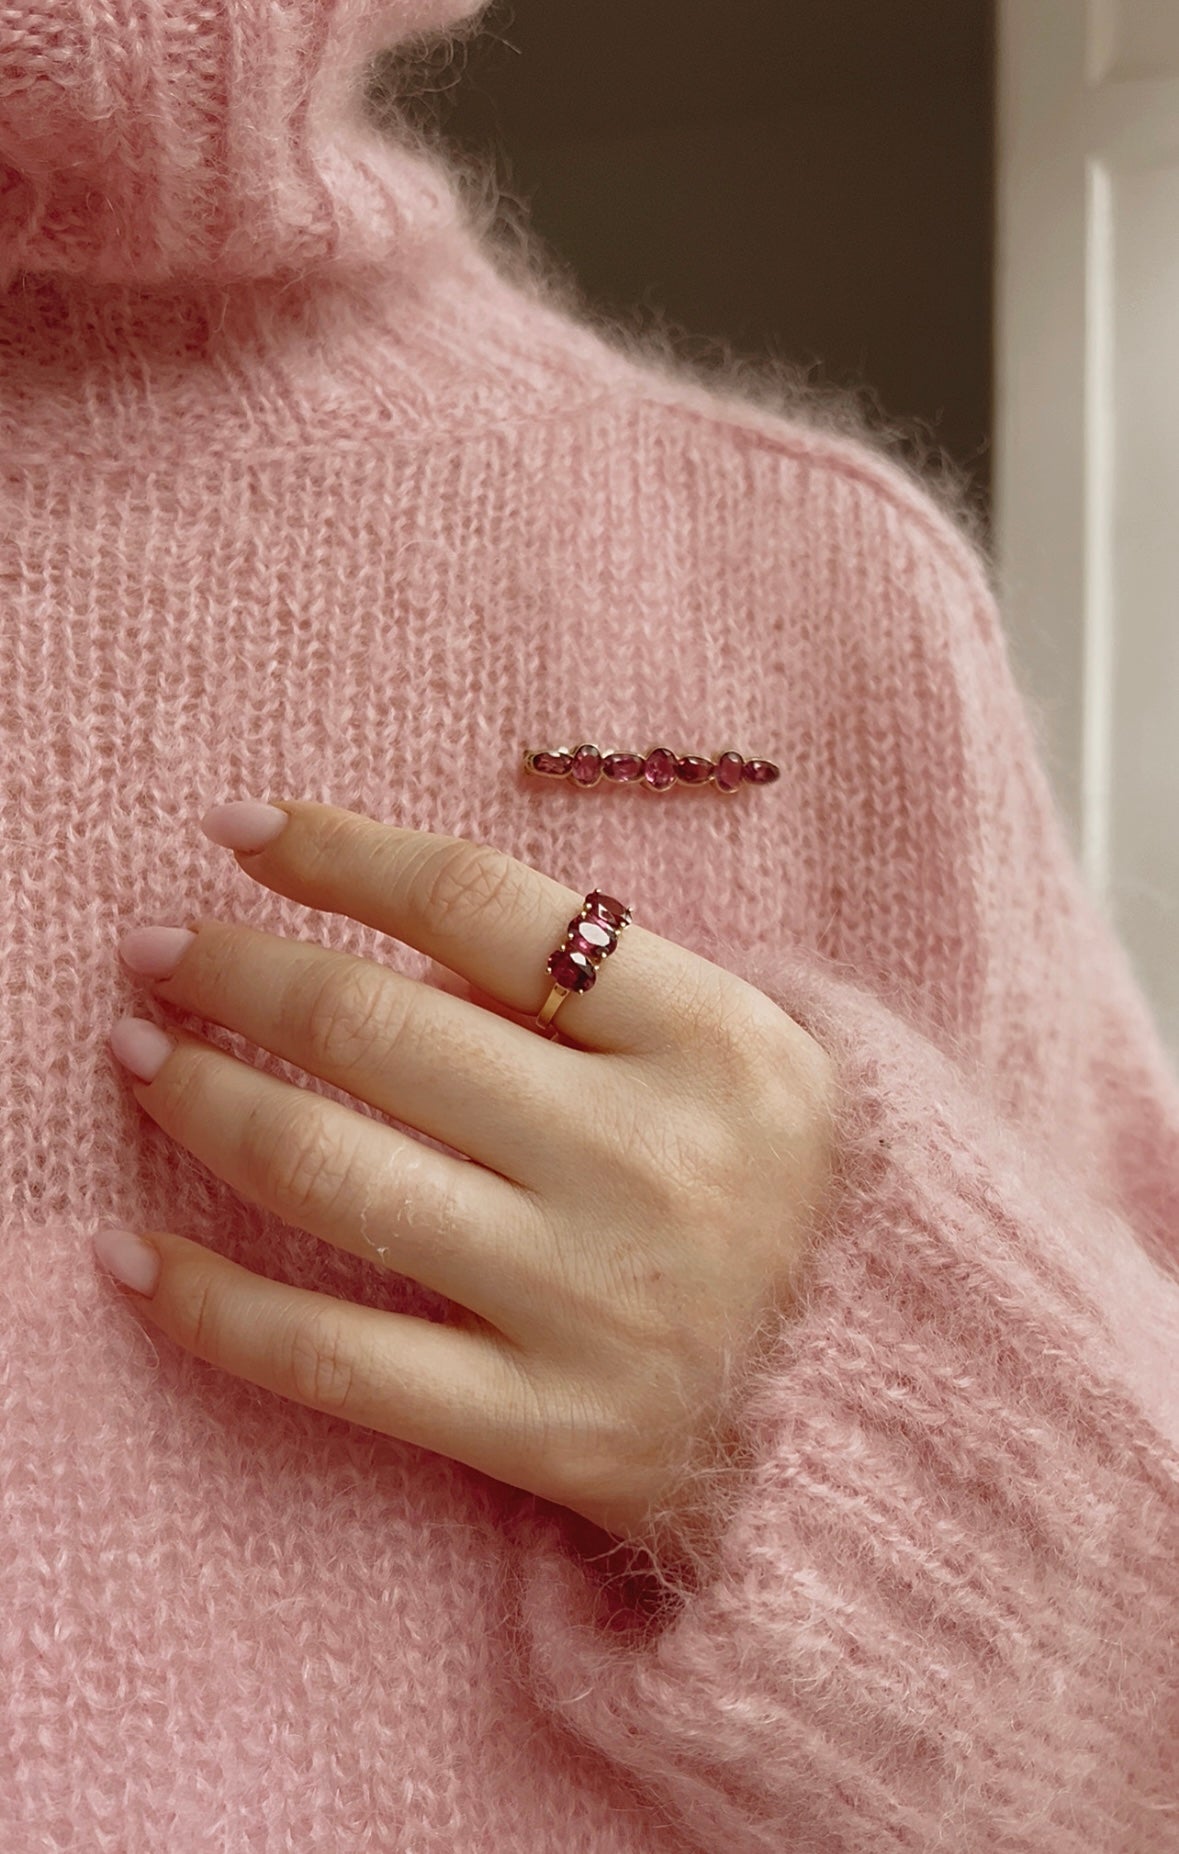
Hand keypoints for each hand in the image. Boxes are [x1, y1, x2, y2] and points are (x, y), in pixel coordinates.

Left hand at [101, 801, 836, 1545]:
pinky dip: (210, 1304)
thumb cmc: (830, 1209)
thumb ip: (620, 993)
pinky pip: (333, 1357)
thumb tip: (410, 931)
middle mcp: (644, 1157)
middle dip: (236, 968)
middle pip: (381, 1027)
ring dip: (202, 1096)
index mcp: (713, 1039)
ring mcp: (588, 1298)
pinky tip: (130, 1254)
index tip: (246, 829)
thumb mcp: (771, 1059)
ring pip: (334, 1173)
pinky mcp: (544, 1426)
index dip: (341, 853)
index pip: (485, 905)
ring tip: (135, 1053)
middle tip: (155, 947)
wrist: (915, 1417)